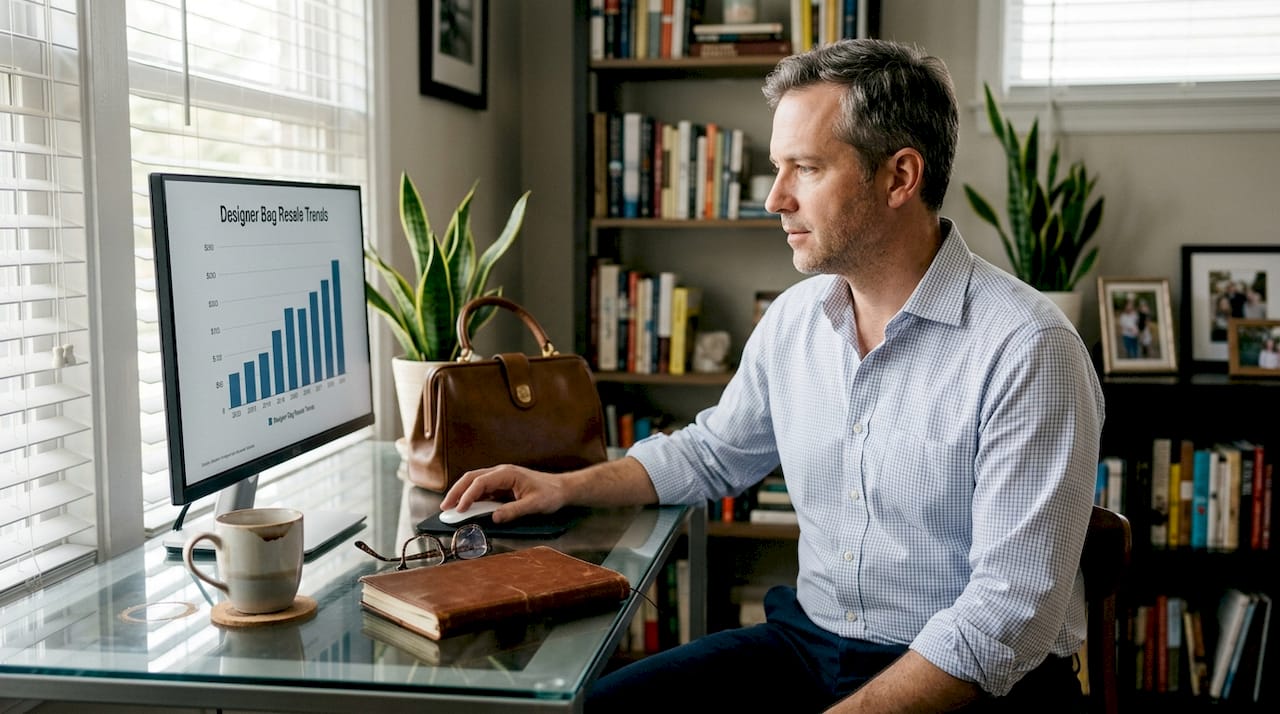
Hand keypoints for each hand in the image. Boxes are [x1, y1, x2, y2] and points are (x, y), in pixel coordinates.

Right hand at [440, 464, 569, 523]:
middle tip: (445, 508)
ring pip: (474, 483)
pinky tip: (465, 509)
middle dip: (456, 492)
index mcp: (507, 473)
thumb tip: (494, 518)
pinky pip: (482, 491)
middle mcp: (501, 473)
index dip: (467, 496)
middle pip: (471, 478)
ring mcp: (500, 478)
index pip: (481, 482)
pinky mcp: (501, 486)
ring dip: (461, 494)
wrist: (561, 489)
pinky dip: (471, 498)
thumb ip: (514, 511)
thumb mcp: (534, 505)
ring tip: (450, 509)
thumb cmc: (550, 494)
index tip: (460, 510)